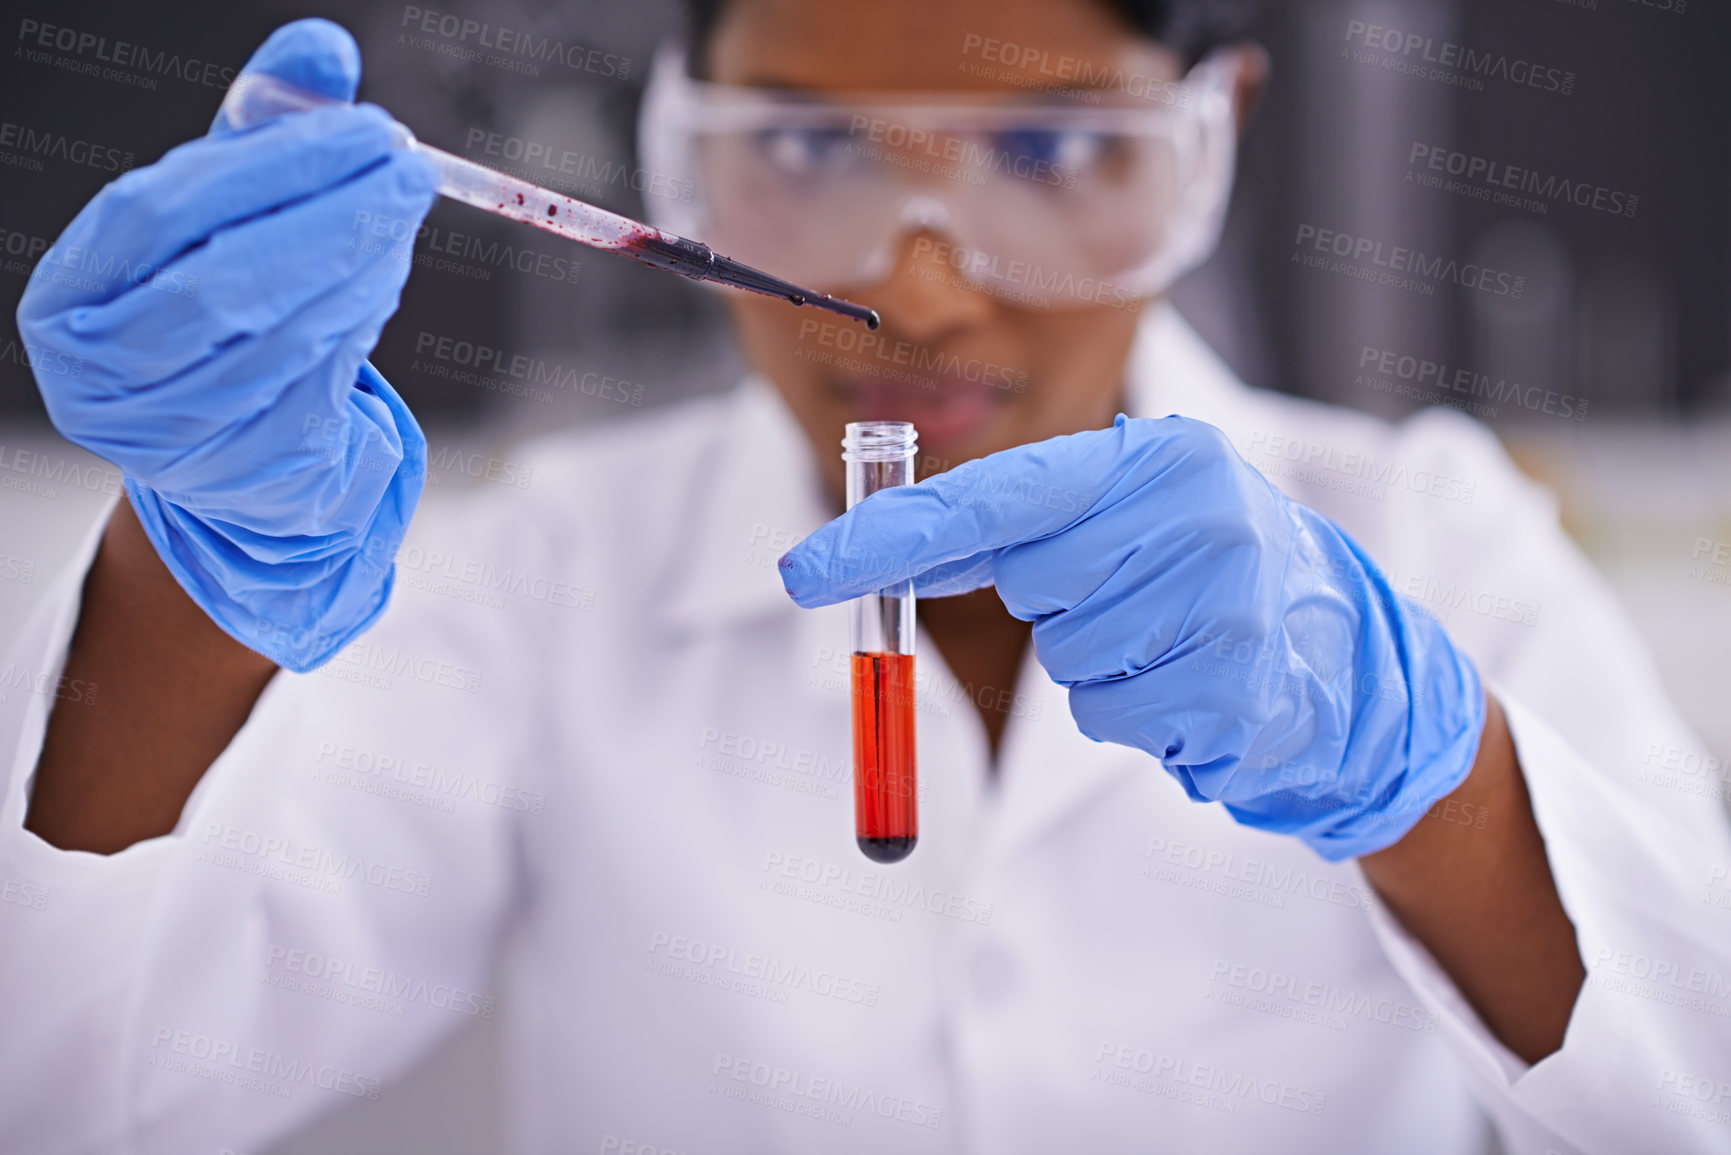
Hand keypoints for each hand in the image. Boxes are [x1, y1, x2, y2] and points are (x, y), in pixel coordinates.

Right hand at [15, 18, 437, 671]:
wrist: (231, 442)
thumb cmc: (216, 300)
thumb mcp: (226, 211)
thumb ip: (264, 129)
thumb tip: (322, 47)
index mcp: (70, 294)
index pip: (155, 214)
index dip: (263, 167)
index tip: (360, 128)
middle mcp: (101, 376)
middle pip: (221, 285)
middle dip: (332, 218)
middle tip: (410, 169)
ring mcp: (170, 437)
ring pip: (281, 339)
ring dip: (361, 267)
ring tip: (401, 214)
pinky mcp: (244, 474)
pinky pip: (319, 386)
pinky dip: (360, 320)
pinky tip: (381, 274)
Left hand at [779, 414, 1485, 860]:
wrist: (1350, 659)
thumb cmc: (1204, 584)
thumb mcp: (1124, 527)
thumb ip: (1016, 533)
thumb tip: (882, 552)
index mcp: (1154, 457)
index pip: (993, 498)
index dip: (892, 538)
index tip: (803, 573)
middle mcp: (1194, 508)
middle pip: (1036, 583)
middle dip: (1061, 607)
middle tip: (1134, 600)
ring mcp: (1227, 593)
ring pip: (1075, 660)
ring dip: (1107, 673)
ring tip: (1180, 647)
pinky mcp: (1243, 680)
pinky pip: (1122, 718)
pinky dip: (1146, 719)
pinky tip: (1204, 689)